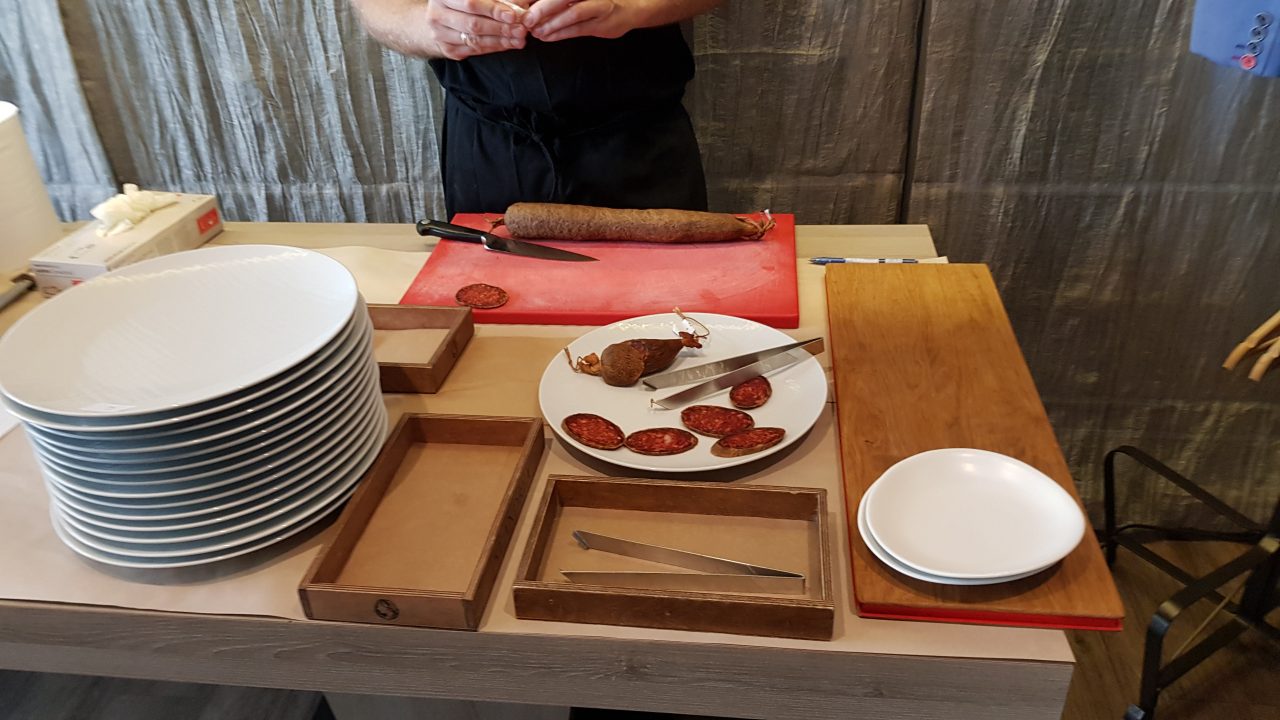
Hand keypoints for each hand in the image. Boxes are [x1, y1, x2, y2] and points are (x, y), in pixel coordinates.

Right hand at [426, 0, 530, 59]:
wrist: (440, 17)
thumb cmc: (462, 1)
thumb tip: (519, 6)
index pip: (471, 3)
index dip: (493, 9)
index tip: (513, 15)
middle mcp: (437, 14)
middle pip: (473, 24)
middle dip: (500, 28)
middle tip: (520, 30)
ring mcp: (440, 34)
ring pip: (475, 40)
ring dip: (500, 40)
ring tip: (519, 39)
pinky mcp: (447, 49)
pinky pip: (474, 50)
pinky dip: (494, 47)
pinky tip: (508, 44)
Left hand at [522, 0, 644, 41]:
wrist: (631, 7)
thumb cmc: (599, 0)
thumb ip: (559, 1)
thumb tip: (532, 6)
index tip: (521, 4)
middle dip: (542, 9)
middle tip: (527, 20)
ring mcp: (599, 5)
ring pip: (572, 15)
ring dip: (551, 24)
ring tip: (535, 32)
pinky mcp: (603, 23)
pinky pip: (578, 29)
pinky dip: (561, 33)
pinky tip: (547, 37)